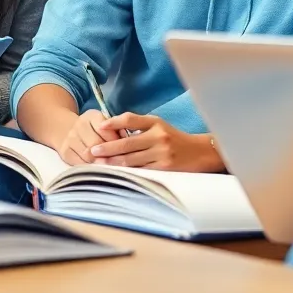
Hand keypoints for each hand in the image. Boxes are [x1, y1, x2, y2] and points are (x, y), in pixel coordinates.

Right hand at [57, 109, 119, 164]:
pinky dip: (90, 167)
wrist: (68, 130)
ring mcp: (70, 138)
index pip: (104, 129)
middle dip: (109, 154)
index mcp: (92, 116)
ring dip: (100, 163)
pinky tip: (98, 169)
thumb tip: (126, 137)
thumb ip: (117, 129)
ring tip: (110, 168)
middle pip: (96, 143)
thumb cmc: (95, 129)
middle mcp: (79, 125)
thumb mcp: (105, 123)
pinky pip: (79, 162)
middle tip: (119, 162)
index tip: (125, 150)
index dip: (115, 141)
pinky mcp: (65, 151)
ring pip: (87, 154)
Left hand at [92, 113, 221, 171]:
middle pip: (127, 142)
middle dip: (108, 148)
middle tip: (92, 151)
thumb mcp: (160, 126)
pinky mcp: (164, 168)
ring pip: (132, 159)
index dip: (114, 122)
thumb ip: (140, 127)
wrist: (200, 152)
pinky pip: (141, 170)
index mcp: (156, 122)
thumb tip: (113, 130)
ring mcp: (161, 153)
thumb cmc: (174, 139)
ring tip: (99, 164)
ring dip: (113, 162)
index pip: (131, 119)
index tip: (100, 126)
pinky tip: (116, 173)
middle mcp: (158, 136)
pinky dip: (127, 172)